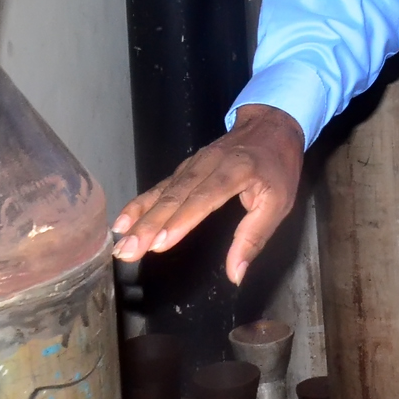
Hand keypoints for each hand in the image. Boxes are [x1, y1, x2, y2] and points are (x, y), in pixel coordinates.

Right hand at [111, 104, 304, 283]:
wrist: (270, 124)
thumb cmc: (277, 167)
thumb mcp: (278, 202)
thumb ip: (254, 238)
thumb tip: (235, 274)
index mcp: (236, 171)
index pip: (204, 198)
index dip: (181, 221)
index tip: (159, 243)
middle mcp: (209, 164)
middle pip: (175, 196)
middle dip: (149, 226)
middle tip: (127, 251)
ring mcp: (193, 163)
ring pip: (163, 191)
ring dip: (139, 217)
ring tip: (120, 241)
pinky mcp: (185, 168)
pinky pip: (160, 186)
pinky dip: (140, 203)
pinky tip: (123, 221)